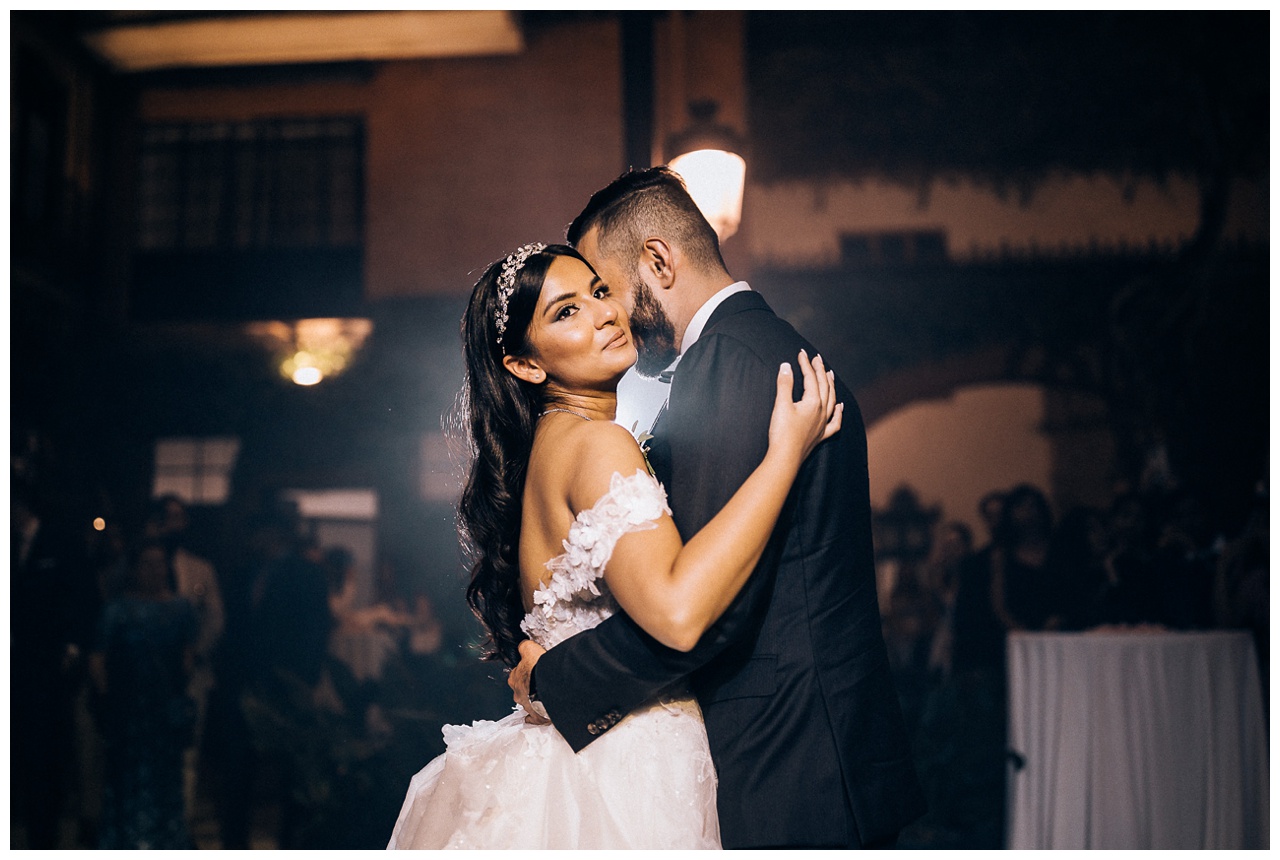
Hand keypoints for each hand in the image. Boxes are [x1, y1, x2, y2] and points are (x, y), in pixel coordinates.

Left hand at [508, 638, 549, 724]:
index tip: (531, 671)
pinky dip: (538, 717)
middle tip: (538, 684)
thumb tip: (523, 645)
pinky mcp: (536, 716)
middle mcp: (518, 694)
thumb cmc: (538, 670)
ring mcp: (526, 706)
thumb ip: (524, 647)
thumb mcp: (530, 650)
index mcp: (514, 679)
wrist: (549, 685)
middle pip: (521, 691)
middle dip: (528, 688)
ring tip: (544, 697)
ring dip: (535, 700)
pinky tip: (542, 715)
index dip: (524, 673)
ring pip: (528, 704)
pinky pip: (535, 718)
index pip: (515, 675)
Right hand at [767, 349, 842, 465]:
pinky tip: (840, 406)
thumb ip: (785, 384)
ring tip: (830, 374)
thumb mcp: (781, 405)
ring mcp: (823, 424)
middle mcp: (822, 411)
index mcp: (813, 402)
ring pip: (831, 400)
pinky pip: (835, 422)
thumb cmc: (782, 433)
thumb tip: (786, 365)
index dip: (805, 364)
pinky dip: (839, 412)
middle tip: (817, 358)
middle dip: (820, 371)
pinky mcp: (820, 436)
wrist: (785, 459)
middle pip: (824, 386)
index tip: (801, 353)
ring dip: (831, 386)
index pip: (810, 378)